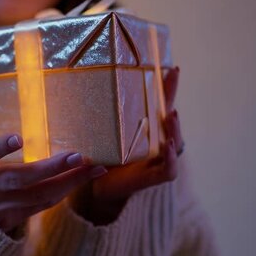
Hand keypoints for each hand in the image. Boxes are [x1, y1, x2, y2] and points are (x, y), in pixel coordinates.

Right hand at [0, 83, 107, 232]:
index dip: (0, 148)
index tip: (18, 139)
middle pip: (20, 178)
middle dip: (50, 168)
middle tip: (77, 156)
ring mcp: (0, 205)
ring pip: (38, 195)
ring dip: (68, 182)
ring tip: (93, 168)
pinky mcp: (12, 218)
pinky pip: (42, 205)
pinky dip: (63, 192)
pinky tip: (82, 178)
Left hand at [72, 67, 183, 224]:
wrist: (97, 186)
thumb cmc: (101, 157)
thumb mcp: (100, 133)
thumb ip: (96, 116)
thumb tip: (79, 87)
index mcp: (147, 129)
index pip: (161, 105)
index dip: (169, 88)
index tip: (172, 68)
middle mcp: (158, 142)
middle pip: (172, 120)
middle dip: (173, 101)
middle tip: (170, 84)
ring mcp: (159, 159)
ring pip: (176, 142)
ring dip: (175, 128)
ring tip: (171, 114)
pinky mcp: (154, 177)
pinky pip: (169, 168)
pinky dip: (172, 158)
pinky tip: (169, 146)